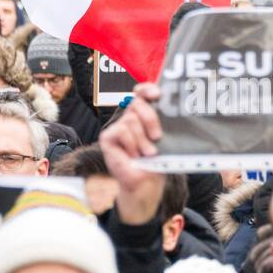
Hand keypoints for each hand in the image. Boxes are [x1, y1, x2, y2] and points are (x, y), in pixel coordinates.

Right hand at [98, 83, 165, 224]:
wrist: (146, 183)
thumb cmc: (157, 161)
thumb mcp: (163, 137)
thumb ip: (161, 120)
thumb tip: (165, 104)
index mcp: (143, 115)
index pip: (141, 93)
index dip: (146, 89)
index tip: (156, 94)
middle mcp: (128, 118)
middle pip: (137, 103)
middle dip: (150, 119)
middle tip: (157, 137)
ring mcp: (117, 128)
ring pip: (130, 120)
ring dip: (142, 140)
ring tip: (146, 153)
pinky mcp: (107, 138)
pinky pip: (121, 131)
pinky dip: (131, 143)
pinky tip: (133, 155)